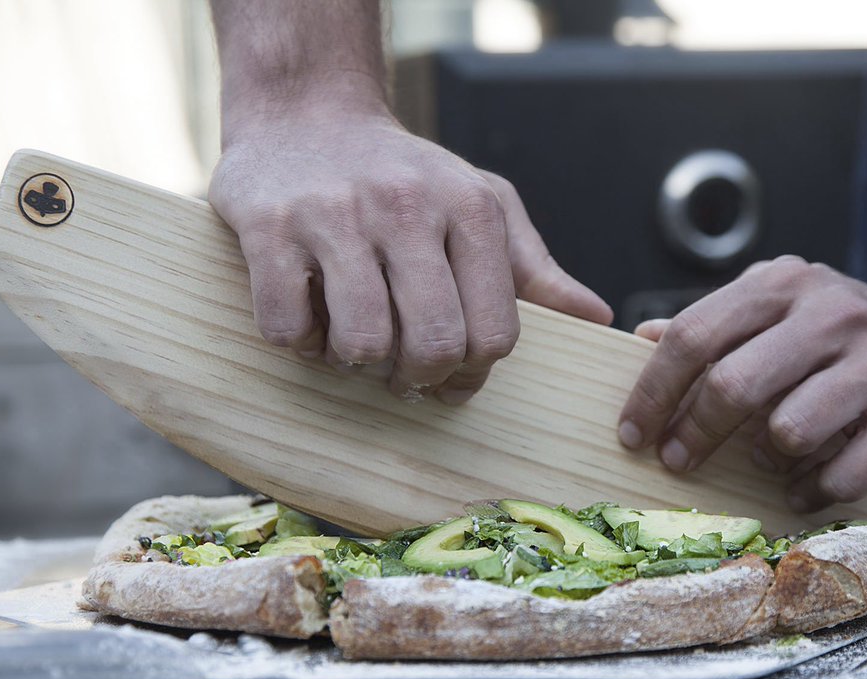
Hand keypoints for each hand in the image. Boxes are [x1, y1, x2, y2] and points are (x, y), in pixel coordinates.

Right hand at [209, 107, 610, 403]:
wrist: (306, 113)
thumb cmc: (405, 176)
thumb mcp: (482, 205)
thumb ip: (533, 267)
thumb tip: (597, 319)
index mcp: (469, 207)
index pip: (495, 331)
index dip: (472, 374)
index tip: (450, 375)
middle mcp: (406, 206)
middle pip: (435, 343)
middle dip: (419, 377)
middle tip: (400, 370)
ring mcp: (334, 214)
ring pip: (363, 342)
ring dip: (354, 363)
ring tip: (352, 341)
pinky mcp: (269, 225)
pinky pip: (289, 328)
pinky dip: (300, 343)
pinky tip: (309, 318)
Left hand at [618, 256, 866, 510]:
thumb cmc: (845, 340)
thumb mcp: (780, 312)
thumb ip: (716, 324)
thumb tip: (640, 339)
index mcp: (785, 283)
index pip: (695, 335)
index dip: (653, 391)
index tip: (632, 432)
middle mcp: (834, 312)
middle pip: (733, 383)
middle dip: (693, 434)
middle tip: (677, 462)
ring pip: (788, 430)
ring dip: (764, 461)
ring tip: (765, 461)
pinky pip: (844, 472)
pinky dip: (812, 491)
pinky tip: (802, 488)